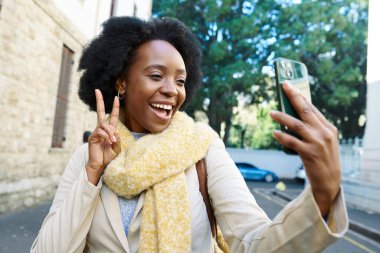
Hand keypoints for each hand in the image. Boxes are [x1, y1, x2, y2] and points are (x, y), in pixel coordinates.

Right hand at [85, 89, 120, 184]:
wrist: (100, 165)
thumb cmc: (108, 157)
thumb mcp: (117, 147)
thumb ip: (117, 138)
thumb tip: (114, 130)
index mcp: (110, 130)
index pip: (113, 117)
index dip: (115, 108)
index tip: (115, 98)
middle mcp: (102, 129)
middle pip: (100, 112)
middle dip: (99, 101)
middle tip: (97, 90)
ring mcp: (96, 132)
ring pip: (103, 124)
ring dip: (110, 132)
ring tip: (113, 141)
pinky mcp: (92, 137)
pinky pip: (100, 132)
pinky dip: (106, 136)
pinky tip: (108, 142)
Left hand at [270, 81, 340, 216]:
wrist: (329, 181)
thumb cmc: (323, 159)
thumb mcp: (323, 141)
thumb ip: (313, 129)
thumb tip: (293, 116)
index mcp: (328, 128)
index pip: (312, 108)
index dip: (300, 96)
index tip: (290, 87)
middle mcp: (324, 133)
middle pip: (305, 111)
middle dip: (293, 97)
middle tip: (283, 87)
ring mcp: (317, 143)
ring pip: (297, 125)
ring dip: (282, 117)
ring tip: (271, 113)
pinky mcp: (309, 153)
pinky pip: (292, 142)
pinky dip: (282, 137)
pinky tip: (274, 133)